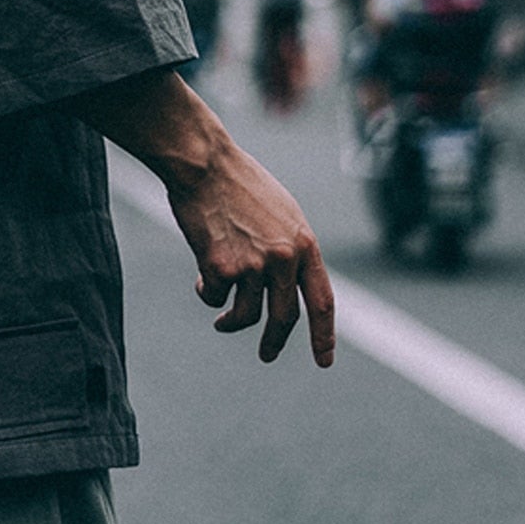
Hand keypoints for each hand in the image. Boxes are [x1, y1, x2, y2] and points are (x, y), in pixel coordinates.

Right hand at [68, 70, 335, 366]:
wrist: (203, 163)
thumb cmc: (237, 181)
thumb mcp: (279, 212)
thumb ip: (288, 246)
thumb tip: (287, 283)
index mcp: (304, 244)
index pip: (322, 301)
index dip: (324, 335)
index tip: (324, 361)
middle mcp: (284, 258)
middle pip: (285, 317)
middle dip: (275, 342)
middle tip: (267, 355)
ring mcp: (253, 264)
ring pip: (246, 315)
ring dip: (231, 323)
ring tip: (221, 321)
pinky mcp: (221, 267)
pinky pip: (214, 297)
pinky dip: (206, 294)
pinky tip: (199, 278)